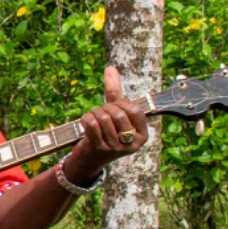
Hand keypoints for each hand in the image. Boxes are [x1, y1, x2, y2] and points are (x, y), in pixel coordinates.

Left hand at [67, 64, 148, 184]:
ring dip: (94, 113)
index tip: (114, 106)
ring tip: (93, 119)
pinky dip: (86, 118)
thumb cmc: (105, 132)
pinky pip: (91, 123)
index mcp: (142, 135)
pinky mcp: (99, 149)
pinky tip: (85, 122)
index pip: (135, 109)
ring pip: (103, 117)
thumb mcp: (114, 114)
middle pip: (118, 112)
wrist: (90, 160)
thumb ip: (115, 92)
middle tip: (102, 113)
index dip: (121, 102)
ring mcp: (115, 148)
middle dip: (106, 107)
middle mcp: (131, 144)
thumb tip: (111, 68)